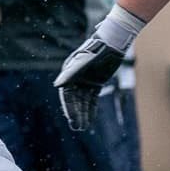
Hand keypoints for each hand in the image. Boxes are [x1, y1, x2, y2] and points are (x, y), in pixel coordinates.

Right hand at [53, 5, 145, 130]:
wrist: (112, 43)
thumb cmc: (96, 51)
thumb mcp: (83, 63)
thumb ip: (70, 74)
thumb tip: (57, 86)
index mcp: (69, 73)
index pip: (67, 95)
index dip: (69, 108)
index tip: (71, 120)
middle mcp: (75, 78)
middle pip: (75, 100)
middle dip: (76, 114)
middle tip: (78, 127)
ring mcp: (85, 81)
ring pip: (83, 101)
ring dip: (83, 114)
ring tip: (83, 127)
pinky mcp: (96, 83)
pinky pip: (92, 99)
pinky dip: (91, 109)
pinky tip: (90, 119)